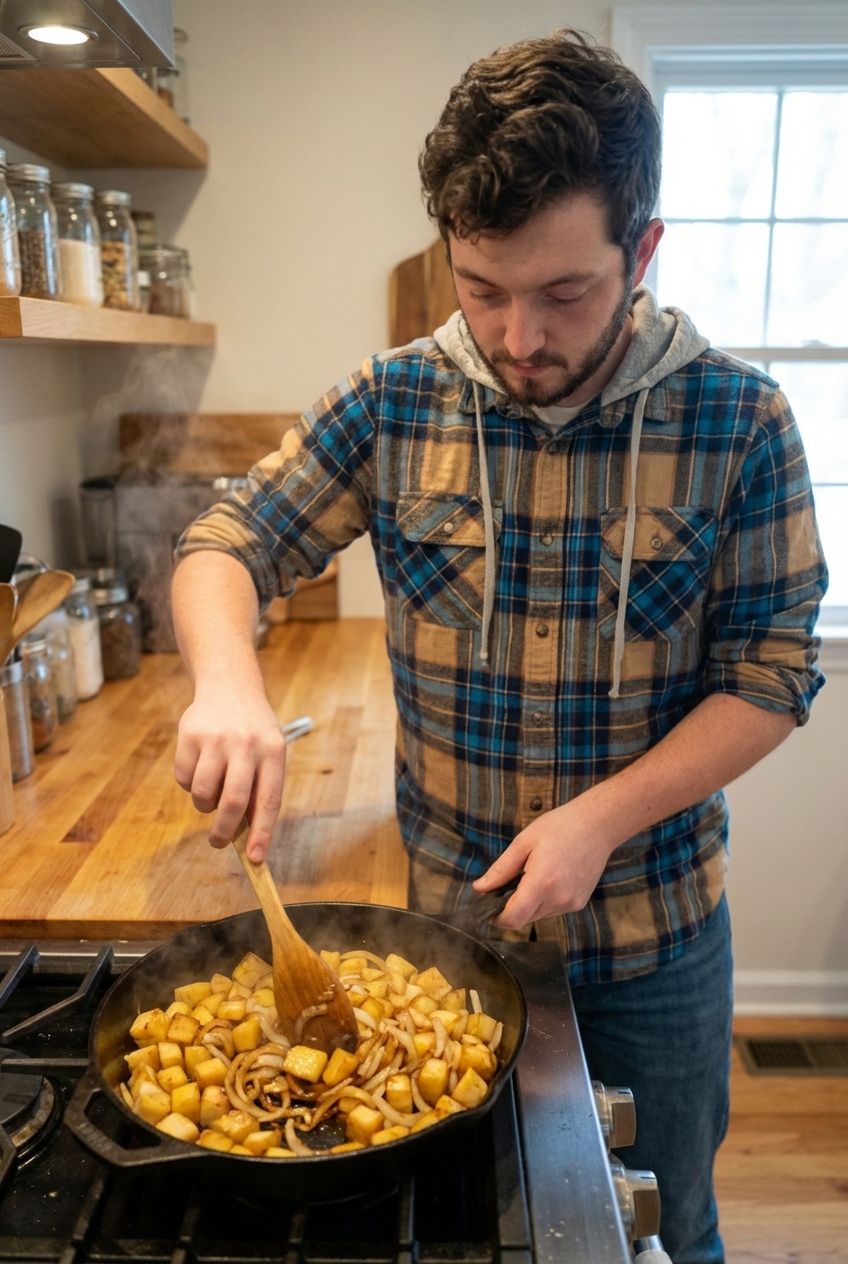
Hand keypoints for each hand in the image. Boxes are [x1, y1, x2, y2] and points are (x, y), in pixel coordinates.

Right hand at [174, 679, 286, 861]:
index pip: (269, 800)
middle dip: (224, 831)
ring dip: (205, 805)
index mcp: (273, 751)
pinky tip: (200, 767)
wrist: (229, 686)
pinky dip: (189, 785)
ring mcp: (216, 738)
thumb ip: (260, 789)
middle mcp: (246, 744)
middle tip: (219, 842)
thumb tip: (248, 837)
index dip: (262, 833)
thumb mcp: (269, 752)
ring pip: (204, 793)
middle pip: (233, 802)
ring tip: (211, 792)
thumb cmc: (253, 731)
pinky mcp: (189, 734)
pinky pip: (183, 779)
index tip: (255, 858)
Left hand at [472, 796, 616, 927]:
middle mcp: (559, 899)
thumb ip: (501, 869)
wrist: (597, 825)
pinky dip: (545, 900)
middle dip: (511, 907)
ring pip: (539, 915)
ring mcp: (572, 903)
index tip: (488, 906)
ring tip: (533, 874)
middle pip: (525, 918)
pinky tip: (550, 877)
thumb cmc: (559, 827)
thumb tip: (479, 888)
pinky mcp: (580, 903)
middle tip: (508, 882)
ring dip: (529, 903)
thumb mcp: (523, 843)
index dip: (497, 918)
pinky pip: (554, 909)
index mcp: (542, 883)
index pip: (514, 918)